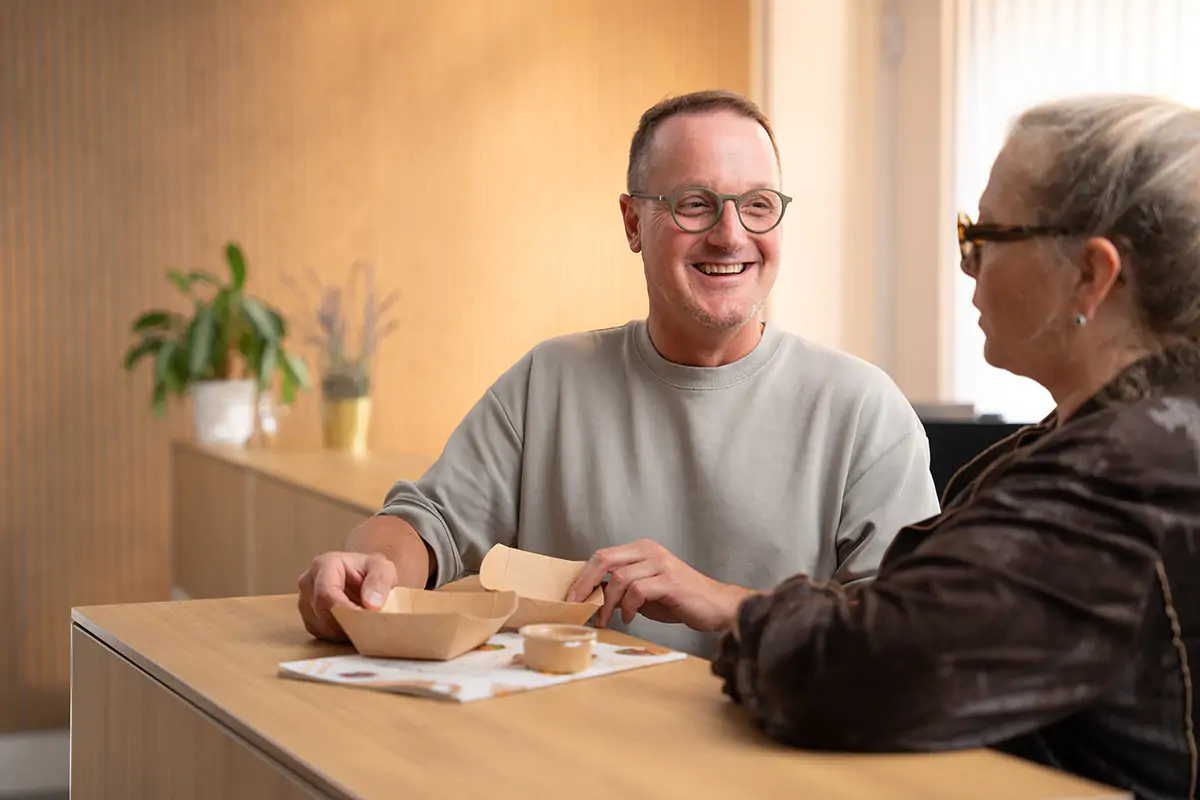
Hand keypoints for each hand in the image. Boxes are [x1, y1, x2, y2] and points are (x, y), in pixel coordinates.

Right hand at [297, 552, 397, 641]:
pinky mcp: (308, 618)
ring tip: (363, 620)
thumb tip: (371, 605)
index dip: (345, 611)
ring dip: (345, 629)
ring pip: (322, 626)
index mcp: (323, 564)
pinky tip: (352, 624)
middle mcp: (308, 582)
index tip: (365, 620)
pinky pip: (322, 634)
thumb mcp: (383, 569)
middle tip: (370, 623)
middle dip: (348, 622)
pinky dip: (339, 634)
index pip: (326, 594)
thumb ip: (380, 582)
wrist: (363, 576)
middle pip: (322, 612)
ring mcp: (304, 601)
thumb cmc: (370, 570)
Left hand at [566, 539, 751, 632]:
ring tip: (607, 620)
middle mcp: (649, 550)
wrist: (715, 606)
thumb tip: (589, 594)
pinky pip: (637, 591)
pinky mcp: (669, 581)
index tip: (570, 597)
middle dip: (585, 584)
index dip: (582, 576)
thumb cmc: (678, 599)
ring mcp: (660, 563)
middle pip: (604, 560)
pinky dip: (628, 607)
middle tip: (576, 606)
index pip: (602, 556)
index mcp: (641, 549)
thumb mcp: (644, 590)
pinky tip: (629, 618)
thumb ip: (620, 587)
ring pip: (619, 579)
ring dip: (607, 604)